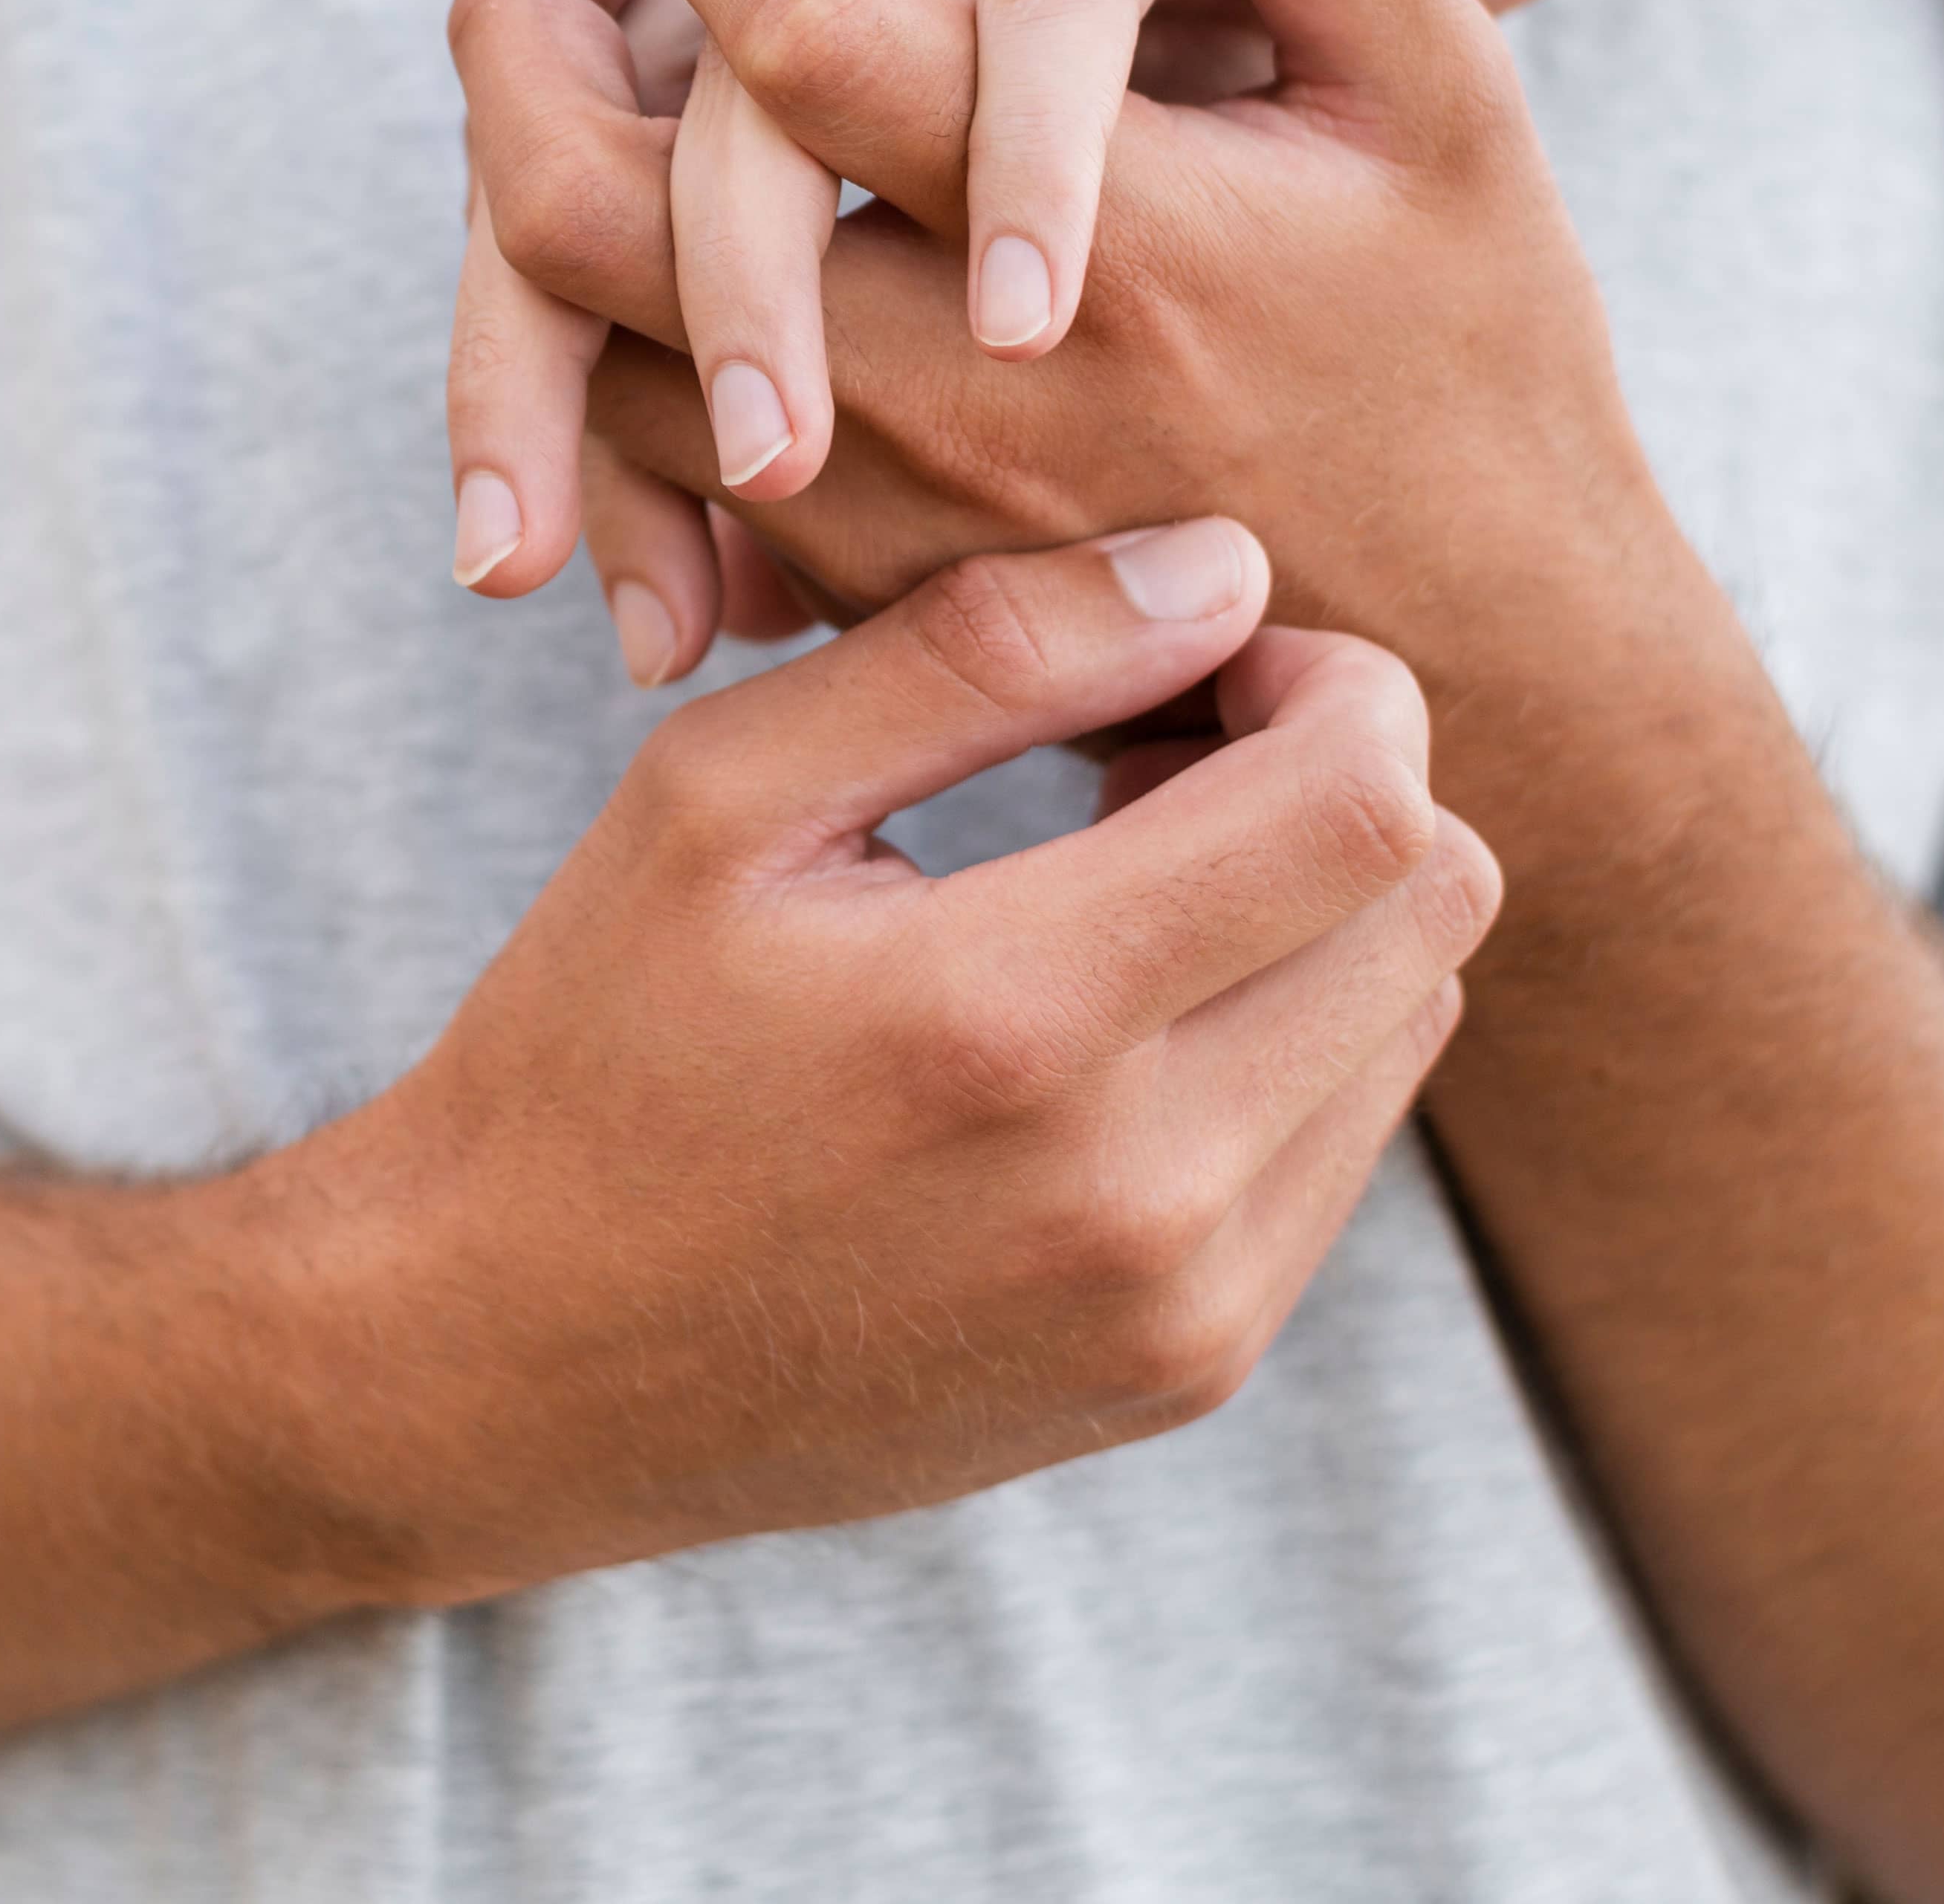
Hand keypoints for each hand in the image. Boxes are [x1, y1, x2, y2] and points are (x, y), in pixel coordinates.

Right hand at [279, 530, 1498, 1598]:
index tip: (1199, 648)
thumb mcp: (719, 798)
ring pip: (1411, 1021)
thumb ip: (974, 652)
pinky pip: (1342, 1147)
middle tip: (1162, 743)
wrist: (513, 1364)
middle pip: (1430, 904)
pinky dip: (1278, 1038)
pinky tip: (1113, 1009)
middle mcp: (1139, 1191)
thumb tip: (1222, 569)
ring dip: (1316, 909)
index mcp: (1012, 1020)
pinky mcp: (1189, 1373)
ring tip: (1126, 874)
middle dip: (1338, 774)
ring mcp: (1183, 1308)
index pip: (1361, 804)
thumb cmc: (592, 1049)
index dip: (1331, 680)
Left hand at [464, 0, 1727, 814]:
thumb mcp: (1438, 92)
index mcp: (1119, 241)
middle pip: (602, 219)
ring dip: (538, 208)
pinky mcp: (865, 596)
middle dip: (517, 66)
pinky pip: (666, 469)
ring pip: (603, 353)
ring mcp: (894, 518)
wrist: (1495, 659)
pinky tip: (649, 230)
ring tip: (575, 49)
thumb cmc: (1472, 339)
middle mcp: (967, 399)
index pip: (803, 36)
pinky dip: (612, 350)